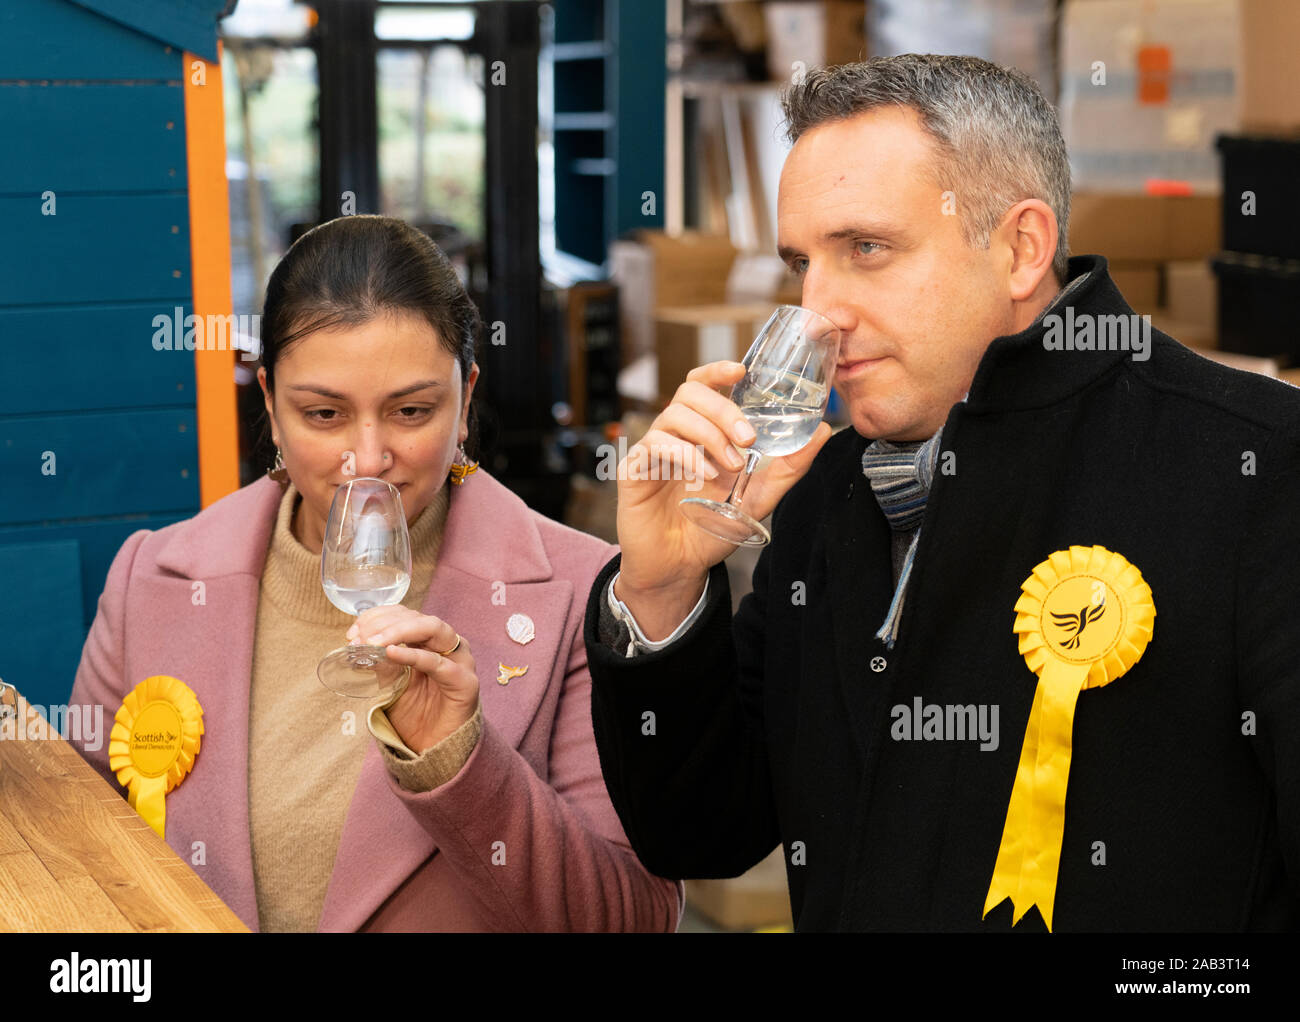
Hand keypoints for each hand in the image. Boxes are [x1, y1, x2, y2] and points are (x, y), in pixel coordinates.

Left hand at [348, 606, 477, 753]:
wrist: (435, 748)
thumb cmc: (417, 713)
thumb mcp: (391, 683)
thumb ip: (380, 663)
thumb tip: (358, 645)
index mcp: (430, 641)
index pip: (405, 615)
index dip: (378, 617)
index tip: (353, 631)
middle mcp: (447, 645)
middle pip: (418, 618)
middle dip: (386, 623)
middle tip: (361, 638)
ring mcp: (460, 660)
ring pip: (433, 629)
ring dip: (400, 631)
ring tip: (374, 642)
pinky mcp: (465, 681)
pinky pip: (439, 663)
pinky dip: (414, 655)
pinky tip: (392, 653)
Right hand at [615, 360, 831, 638]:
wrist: (680, 567)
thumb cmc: (712, 529)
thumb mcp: (760, 497)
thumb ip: (789, 466)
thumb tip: (824, 431)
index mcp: (702, 432)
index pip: (702, 385)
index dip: (717, 370)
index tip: (741, 370)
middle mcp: (676, 435)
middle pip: (689, 392)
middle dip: (723, 409)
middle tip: (748, 437)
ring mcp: (653, 450)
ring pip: (674, 415)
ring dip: (709, 435)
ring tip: (729, 467)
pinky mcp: (634, 470)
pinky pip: (655, 444)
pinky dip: (684, 455)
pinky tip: (702, 476)